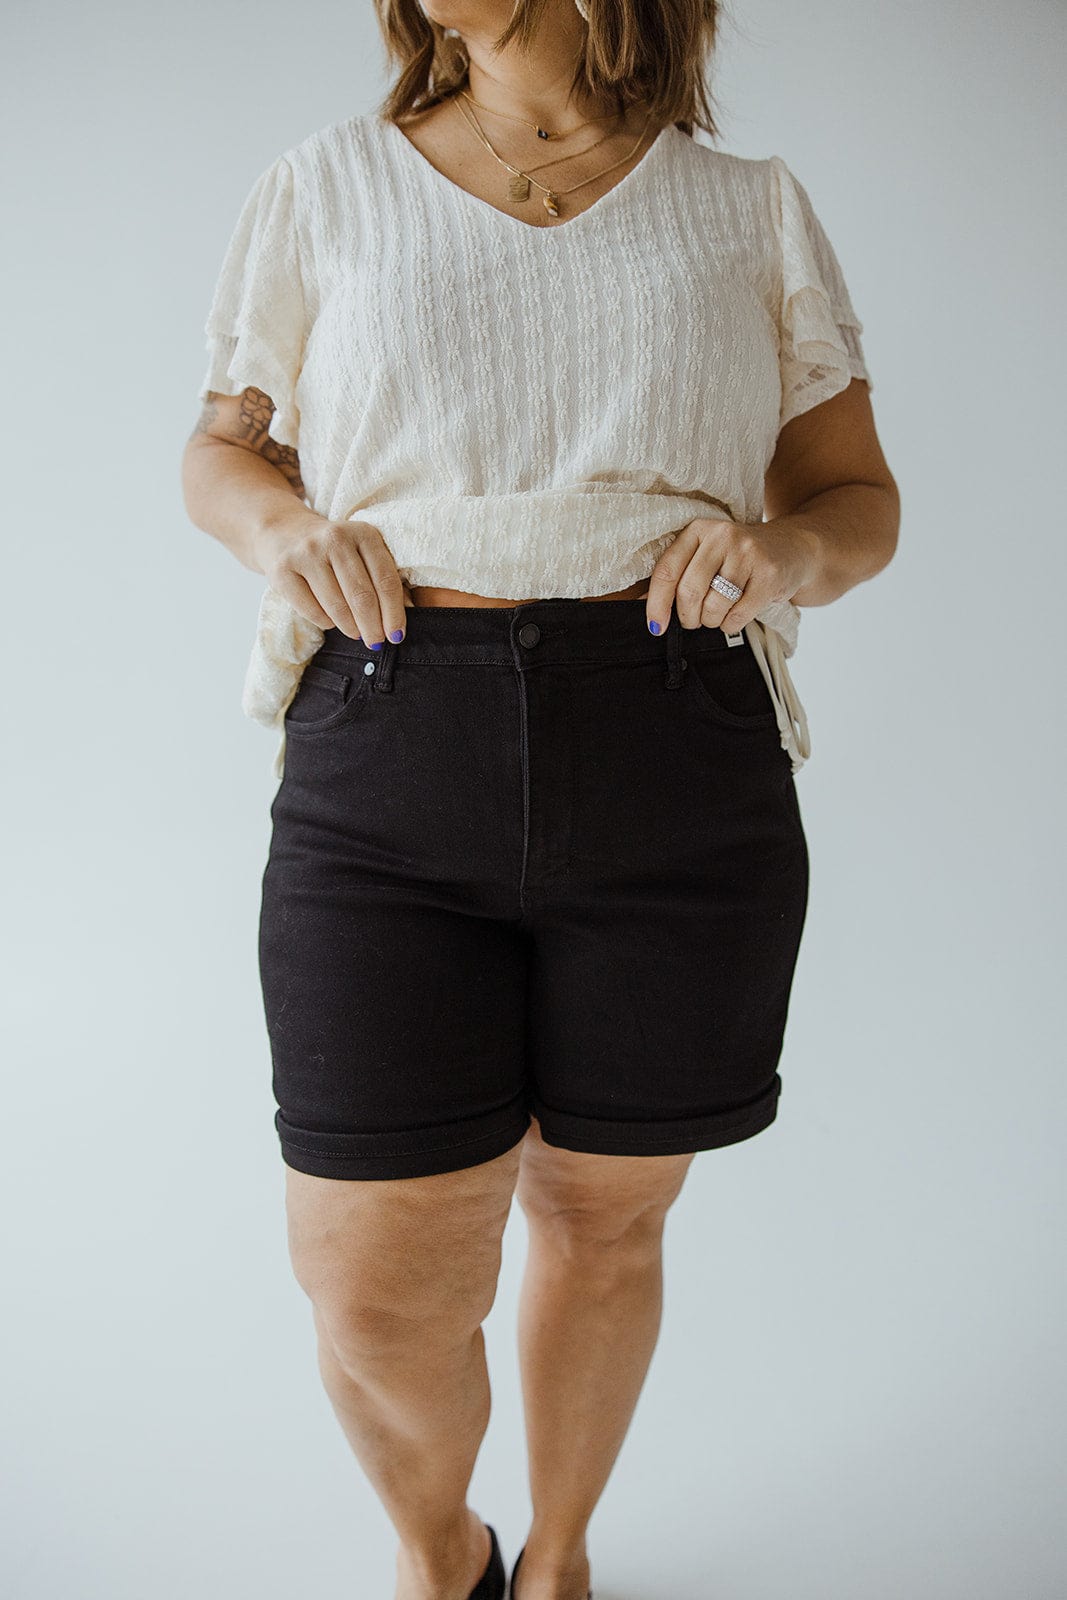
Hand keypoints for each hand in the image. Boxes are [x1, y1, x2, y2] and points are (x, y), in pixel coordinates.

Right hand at [252, 509, 412, 643]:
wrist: (284, 531)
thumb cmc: (334, 550)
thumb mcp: (362, 552)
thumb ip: (385, 577)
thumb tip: (409, 611)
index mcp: (363, 533)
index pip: (385, 580)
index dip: (394, 613)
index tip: (397, 636)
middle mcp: (335, 539)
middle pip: (362, 596)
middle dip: (373, 627)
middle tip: (376, 643)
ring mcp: (307, 553)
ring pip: (336, 606)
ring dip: (350, 628)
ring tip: (356, 634)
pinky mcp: (283, 570)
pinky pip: (311, 611)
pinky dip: (325, 622)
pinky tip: (331, 621)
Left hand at [644, 517, 817, 634]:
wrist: (793, 548)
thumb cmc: (740, 558)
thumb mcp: (707, 555)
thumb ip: (678, 576)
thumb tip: (644, 608)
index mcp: (698, 529)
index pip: (667, 570)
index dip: (656, 604)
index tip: (656, 627)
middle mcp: (722, 536)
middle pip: (689, 592)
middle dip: (688, 617)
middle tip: (694, 620)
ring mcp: (748, 553)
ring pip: (713, 607)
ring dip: (711, 621)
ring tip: (719, 613)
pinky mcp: (769, 574)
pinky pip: (737, 616)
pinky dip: (731, 624)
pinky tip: (737, 613)